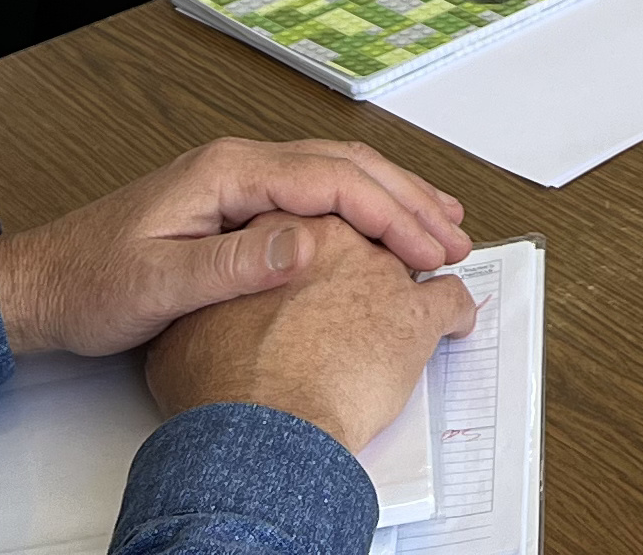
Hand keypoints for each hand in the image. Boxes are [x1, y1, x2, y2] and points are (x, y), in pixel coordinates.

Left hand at [0, 138, 469, 360]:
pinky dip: (361, 207)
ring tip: (440, 228)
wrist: (41, 284)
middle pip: (346, 166)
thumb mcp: (159, 285)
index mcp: (227, 172)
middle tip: (457, 240)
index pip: (332, 180)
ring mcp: (238, 179)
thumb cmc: (90, 285)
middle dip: (409, 200)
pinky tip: (380, 227)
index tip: (431, 250)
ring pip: (336, 174)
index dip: (392, 213)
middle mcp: (238, 163)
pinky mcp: (235, 203)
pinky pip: (315, 192)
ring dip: (392, 199)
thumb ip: (235, 262)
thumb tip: (308, 242)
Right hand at [144, 226, 477, 451]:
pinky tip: (454, 323)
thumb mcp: (187, 329)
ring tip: (426, 274)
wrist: (262, 427)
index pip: (311, 216)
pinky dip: (455, 312)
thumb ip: (207, 302)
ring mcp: (381, 274)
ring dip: (422, 262)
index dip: (318, 235)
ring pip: (413, 252)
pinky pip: (451, 301)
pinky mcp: (417, 315)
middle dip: (378, 235)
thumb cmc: (222, 384)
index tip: (324, 248)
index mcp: (281, 233)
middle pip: (366, 225)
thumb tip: (199, 311)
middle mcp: (336, 241)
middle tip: (384, 248)